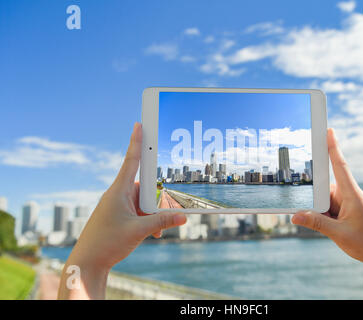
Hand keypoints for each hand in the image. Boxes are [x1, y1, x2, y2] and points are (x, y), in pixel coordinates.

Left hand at [58, 123, 186, 298]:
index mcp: (119, 191)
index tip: (138, 125)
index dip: (136, 142)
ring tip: (154, 232)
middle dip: (157, 202)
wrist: (87, 264)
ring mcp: (118, 206)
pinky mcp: (119, 216)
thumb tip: (182, 217)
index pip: (131, 161)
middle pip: (145, 187)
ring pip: (143, 202)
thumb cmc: (107, 243)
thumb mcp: (138, 231)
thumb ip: (162, 221)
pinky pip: (139, 212)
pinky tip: (151, 235)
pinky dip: (147, 221)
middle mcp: (118, 195)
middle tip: (166, 214)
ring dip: (153, 215)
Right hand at [292, 128, 362, 266]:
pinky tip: (330, 229)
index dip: (333, 147)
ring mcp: (348, 204)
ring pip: (325, 201)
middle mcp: (350, 196)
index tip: (329, 131)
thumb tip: (295, 215)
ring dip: (322, 213)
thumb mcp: (339, 234)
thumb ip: (316, 223)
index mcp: (352, 194)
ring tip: (332, 228)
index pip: (340, 165)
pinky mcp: (346, 212)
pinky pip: (329, 210)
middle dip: (317, 201)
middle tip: (327, 218)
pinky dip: (325, 218)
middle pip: (325, 188)